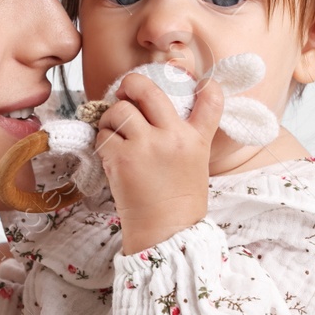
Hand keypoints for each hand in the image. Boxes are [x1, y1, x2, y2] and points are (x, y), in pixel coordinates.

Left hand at [95, 70, 224, 252]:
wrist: (165, 231)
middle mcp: (172, 137)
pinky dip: (103, 140)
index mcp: (195, 139)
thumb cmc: (178, 201)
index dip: (207, 86)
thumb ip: (183, 137)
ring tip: (115, 131)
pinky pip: (103, 135)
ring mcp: (146, 146)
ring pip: (119, 110)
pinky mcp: (121, 159)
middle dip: (131, 84)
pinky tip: (111, 152)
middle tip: (124, 91)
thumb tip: (155, 114)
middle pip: (147, 90)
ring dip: (111, 117)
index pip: (211, 101)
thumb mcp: (195, 164)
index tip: (202, 83)